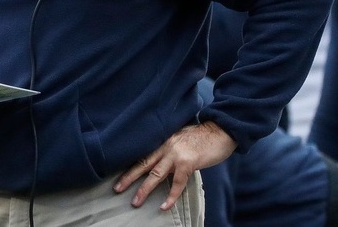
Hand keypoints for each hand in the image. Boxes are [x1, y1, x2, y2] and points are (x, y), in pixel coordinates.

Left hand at [113, 121, 235, 209]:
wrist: (220, 130)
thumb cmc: (203, 136)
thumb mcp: (180, 138)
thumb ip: (170, 148)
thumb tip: (164, 161)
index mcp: (163, 141)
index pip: (143, 154)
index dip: (130, 165)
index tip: (119, 175)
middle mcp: (166, 146)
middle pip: (143, 163)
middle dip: (129, 177)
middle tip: (117, 189)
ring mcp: (176, 154)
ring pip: (155, 174)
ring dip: (144, 189)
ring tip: (135, 202)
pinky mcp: (188, 162)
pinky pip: (177, 183)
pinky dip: (170, 196)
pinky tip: (164, 206)